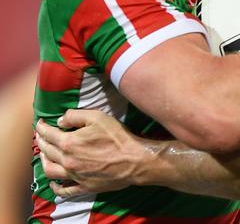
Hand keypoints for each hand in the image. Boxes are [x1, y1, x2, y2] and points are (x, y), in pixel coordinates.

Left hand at [35, 110, 157, 196]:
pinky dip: (55, 187)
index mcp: (69, 142)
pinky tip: (53, 183)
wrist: (134, 160)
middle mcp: (67, 160)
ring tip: (44, 155)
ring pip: (50, 171)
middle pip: (47, 151)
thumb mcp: (98, 117)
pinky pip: (64, 190)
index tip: (39, 124)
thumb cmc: (117, 137)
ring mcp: (74, 175)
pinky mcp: (84, 186)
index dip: (41, 128)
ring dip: (44, 161)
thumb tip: (60, 121)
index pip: (48, 134)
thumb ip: (75, 116)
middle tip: (40, 136)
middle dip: (41, 142)